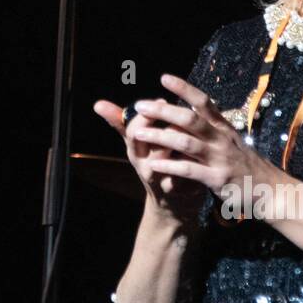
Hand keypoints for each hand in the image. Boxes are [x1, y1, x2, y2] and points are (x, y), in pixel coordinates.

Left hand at [94, 74, 267, 223]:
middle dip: (163, 111)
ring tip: (138, 134)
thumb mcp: (231, 142)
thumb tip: (188, 114)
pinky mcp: (217, 179)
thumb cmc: (246, 165)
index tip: (164, 78)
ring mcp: (220, 158)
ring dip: (160, 137)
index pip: (203, 101)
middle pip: (189, 119)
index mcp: (222, 127)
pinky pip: (189, 170)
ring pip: (186, 142)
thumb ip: (211, 129)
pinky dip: (170, 166)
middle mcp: (221, 139)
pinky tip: (153, 164)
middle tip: (140, 105)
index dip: (184, 88)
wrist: (272, 191)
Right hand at [94, 84, 208, 224]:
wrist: (172, 204)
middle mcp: (146, 165)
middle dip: (165, 120)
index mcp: (135, 153)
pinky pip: (188, 166)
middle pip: (151, 139)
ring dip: (181, 134)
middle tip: (178, 108)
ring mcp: (163, 177)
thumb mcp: (137, 146)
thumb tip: (98, 104)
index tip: (162, 98)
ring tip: (192, 121)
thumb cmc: (156, 165)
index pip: (133, 130)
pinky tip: (203, 140)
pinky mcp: (182, 187)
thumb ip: (121, 124)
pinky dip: (195, 152)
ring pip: (171, 152)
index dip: (147, 114)